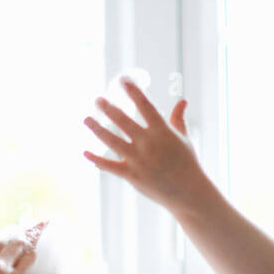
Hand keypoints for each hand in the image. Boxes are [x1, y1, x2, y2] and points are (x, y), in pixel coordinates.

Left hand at [83, 80, 210, 215]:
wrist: (188, 192)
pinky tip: (85, 152)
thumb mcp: (184, 139)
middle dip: (108, 108)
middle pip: (123, 121)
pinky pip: (109, 166)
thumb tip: (182, 101)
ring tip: (86, 119)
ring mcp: (138, 160)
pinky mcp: (132, 175)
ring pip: (111, 141)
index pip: (145, 105)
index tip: (123, 80)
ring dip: (97, 129)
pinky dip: (96, 159)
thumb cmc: (187, 163)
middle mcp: (148, 143)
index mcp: (162, 131)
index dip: (133, 91)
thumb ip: (178, 118)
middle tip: (98, 100)